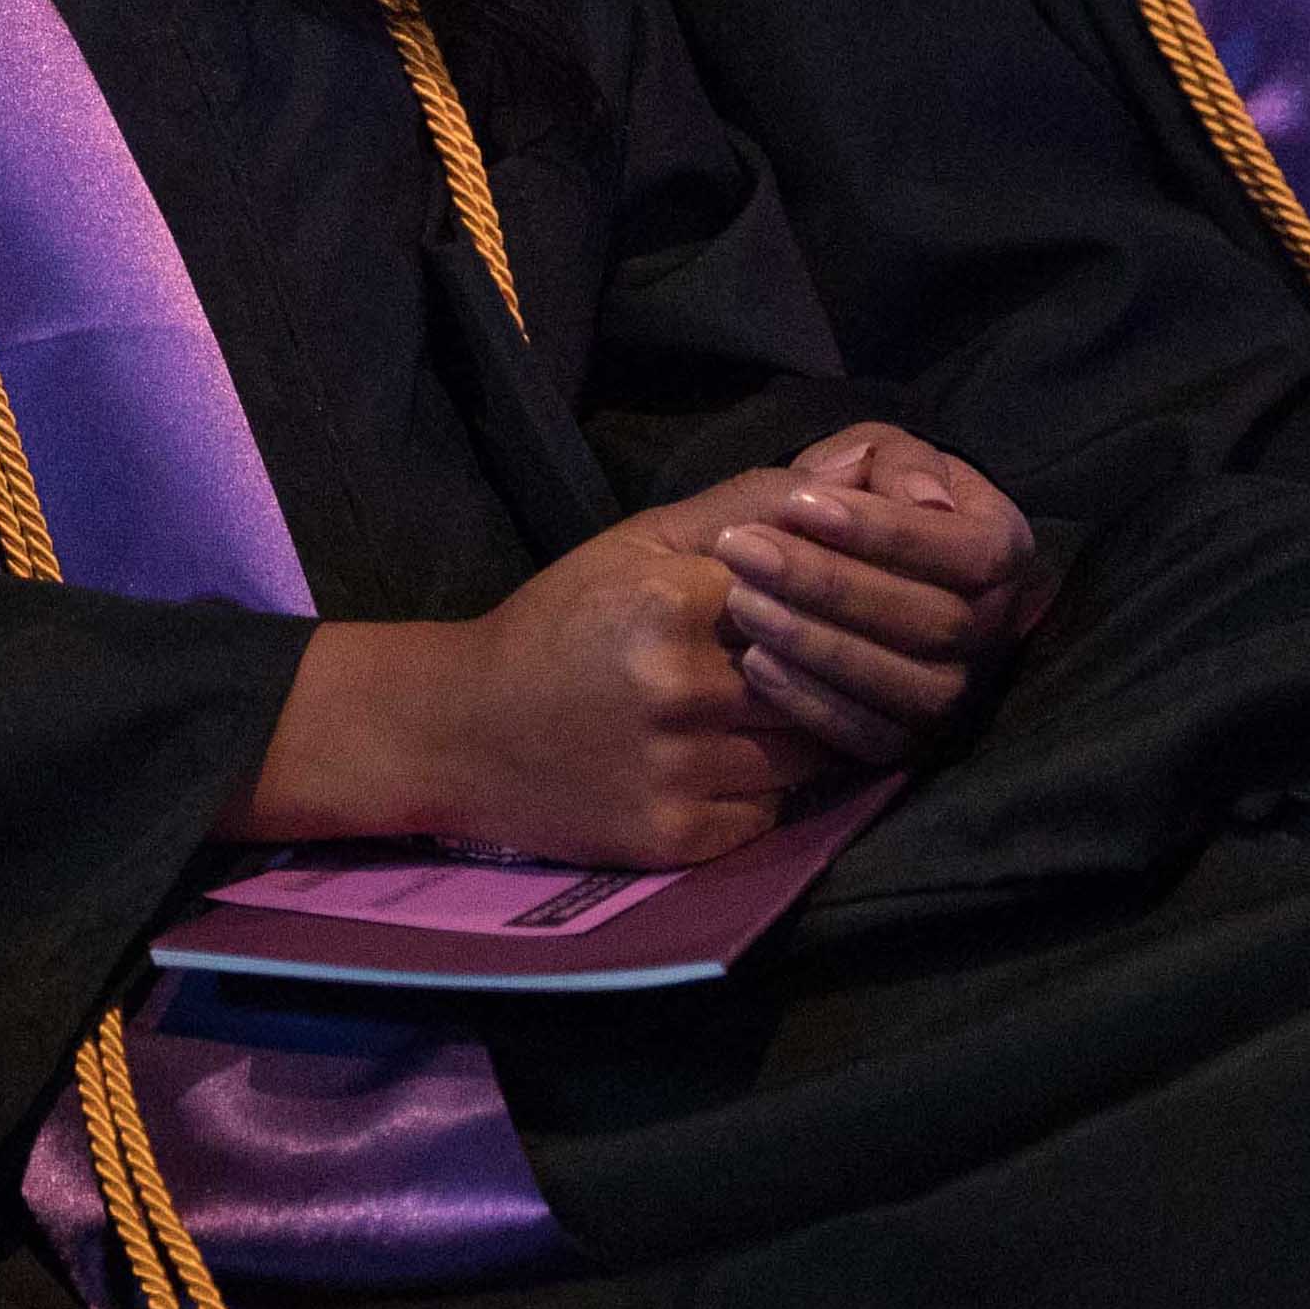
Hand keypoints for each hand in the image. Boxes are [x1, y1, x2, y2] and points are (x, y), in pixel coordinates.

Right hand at [257, 520, 818, 869]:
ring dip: (801, 737)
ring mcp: (678, 770)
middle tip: (827, 669)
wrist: (460, 730)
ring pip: (807, 756)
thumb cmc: (559, 624)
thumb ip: (743, 505)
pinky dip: (760, 795)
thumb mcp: (637, 543)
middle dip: (825, 675)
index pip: (810, 598)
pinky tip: (722, 767)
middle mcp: (679, 688)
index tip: (830, 608)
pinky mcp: (675, 837)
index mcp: (669, 602)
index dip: (824, 605)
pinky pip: (768, 815)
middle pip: (818, 684)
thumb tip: (849, 471)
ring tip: (768, 715)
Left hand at [628, 425, 1041, 770]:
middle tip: (744, 551)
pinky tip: (755, 664)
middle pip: (937, 622)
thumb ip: (901, 464)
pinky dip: (815, 704)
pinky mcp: (912, 738)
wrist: (824, 553)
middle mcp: (995, 628)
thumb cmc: (857, 491)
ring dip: (819, 645)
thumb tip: (929, 501)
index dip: (890, 533)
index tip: (801, 505)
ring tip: (741, 602)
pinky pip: (876, 739)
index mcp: (1002, 548)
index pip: (973, 552)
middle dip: (832, 585)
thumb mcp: (877, 453)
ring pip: (911, 687)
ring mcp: (959, 691)